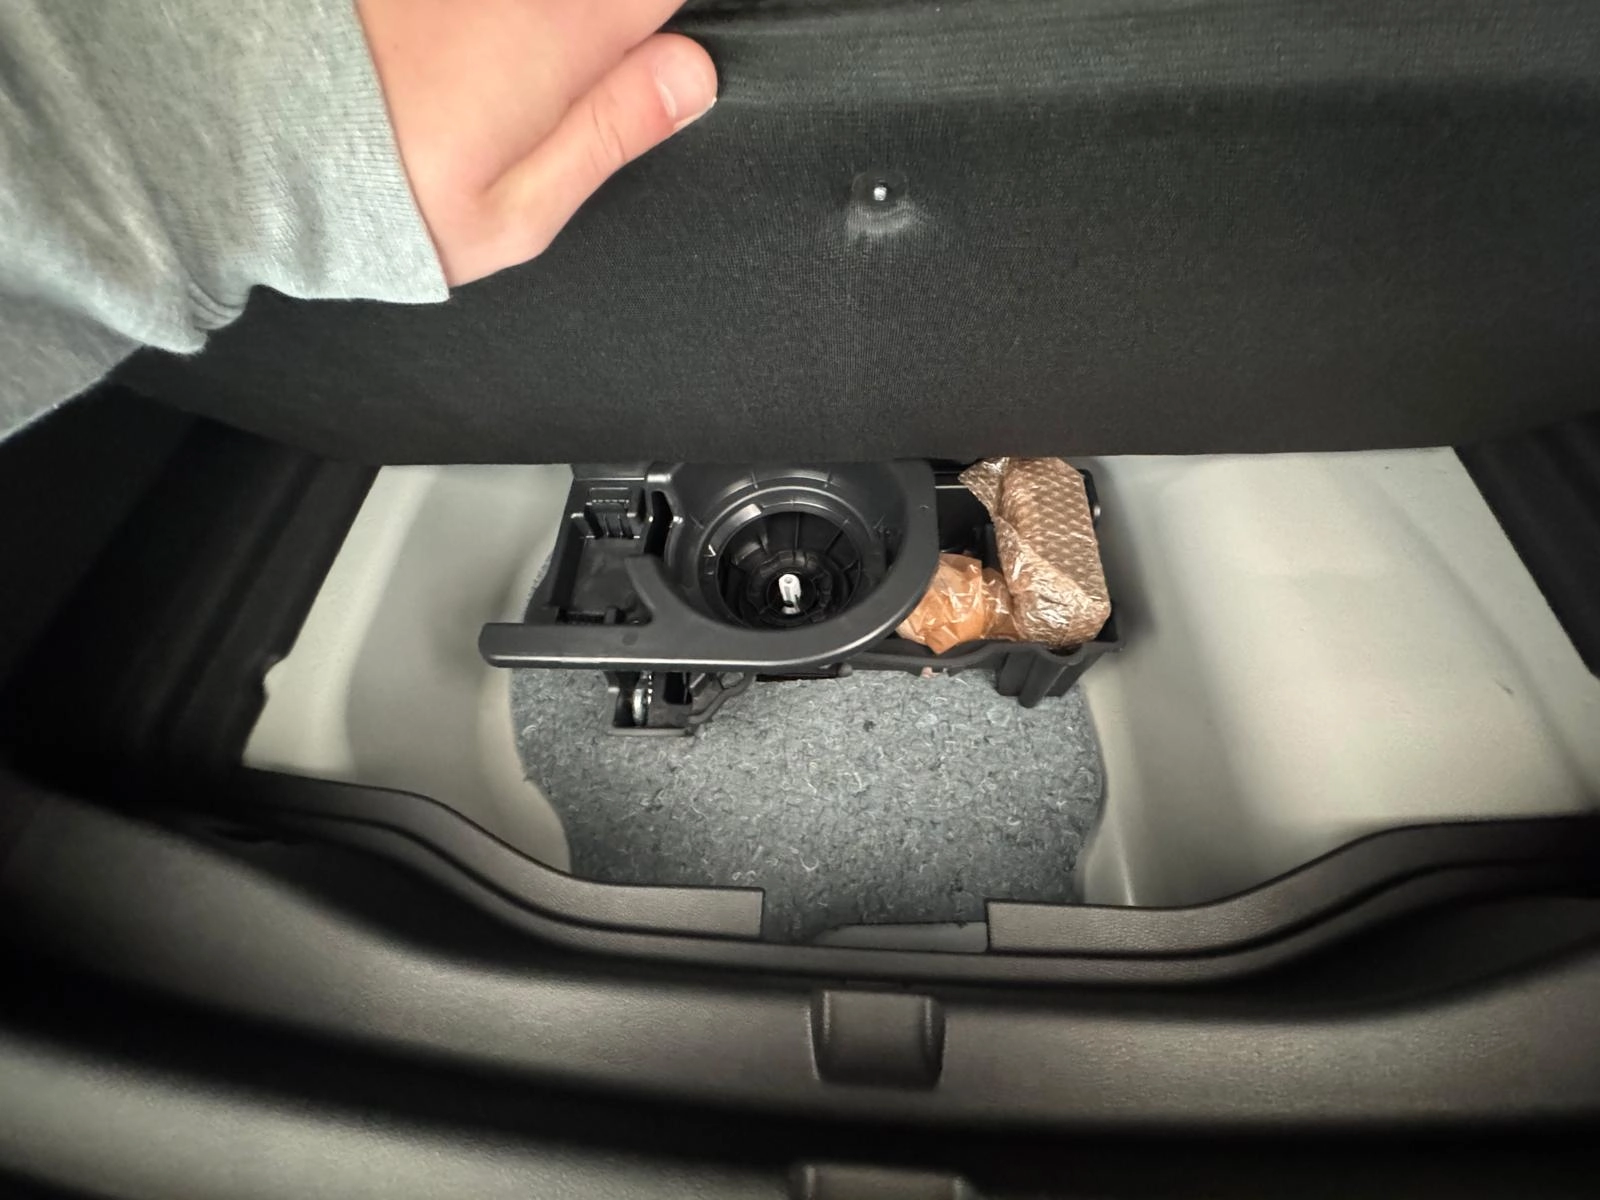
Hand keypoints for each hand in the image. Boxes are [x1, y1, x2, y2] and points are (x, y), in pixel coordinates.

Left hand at [357, 0, 716, 285]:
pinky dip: (477, 29)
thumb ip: (613, 133)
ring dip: (535, 31)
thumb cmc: (380, 198)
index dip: (663, 28)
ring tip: (491, 98)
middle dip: (601, 31)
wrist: (239, 146)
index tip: (647, 59)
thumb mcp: (515, 212)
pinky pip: (475, 6)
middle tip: (553, 97)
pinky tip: (449, 62)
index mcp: (562, 37)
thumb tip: (692, 78)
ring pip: (535, 3)